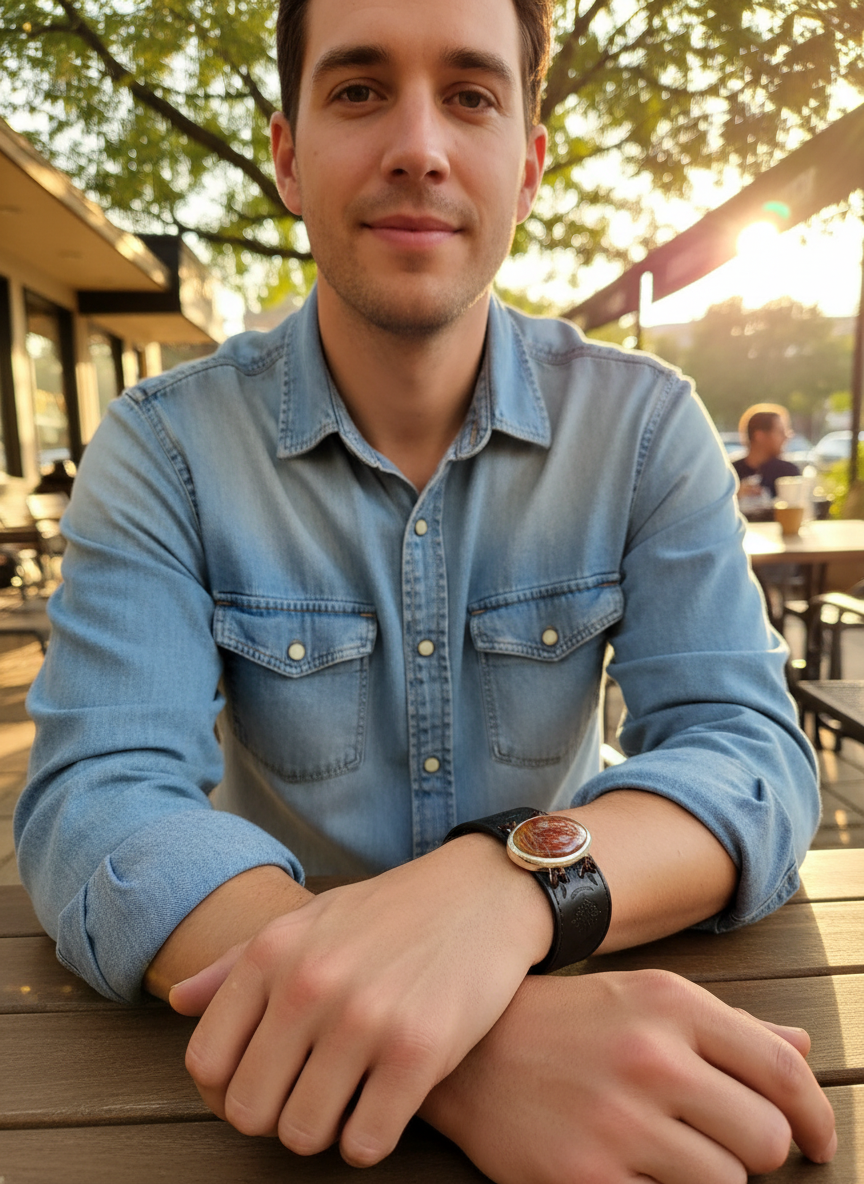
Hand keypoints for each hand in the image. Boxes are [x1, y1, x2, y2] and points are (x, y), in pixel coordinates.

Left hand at [169, 835, 553, 1166]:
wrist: (483, 894)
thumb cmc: (390, 912)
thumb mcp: (310, 918)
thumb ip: (236, 962)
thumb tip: (177, 1002)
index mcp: (272, 952)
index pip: (206, 1063)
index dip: (225, 1092)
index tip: (260, 1087)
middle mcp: (309, 984)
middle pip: (248, 1109)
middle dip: (275, 1117)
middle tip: (307, 1099)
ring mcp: (363, 1018)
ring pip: (303, 1134)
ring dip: (323, 1132)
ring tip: (347, 1103)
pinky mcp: (418, 1050)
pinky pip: (365, 1143)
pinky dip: (369, 1140)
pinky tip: (384, 1108)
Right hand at [421, 969, 836, 1183]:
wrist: (469, 1053)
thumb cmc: (567, 1023)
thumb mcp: (644, 999)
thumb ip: (727, 1025)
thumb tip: (801, 1046)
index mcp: (671, 1005)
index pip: (782, 1070)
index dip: (818, 1116)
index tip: (820, 1142)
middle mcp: (651, 1058)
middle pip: (765, 1139)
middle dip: (757, 1151)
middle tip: (726, 1145)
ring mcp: (617, 1121)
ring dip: (710, 1180)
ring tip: (671, 1157)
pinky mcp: (585, 1178)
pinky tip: (637, 1173)